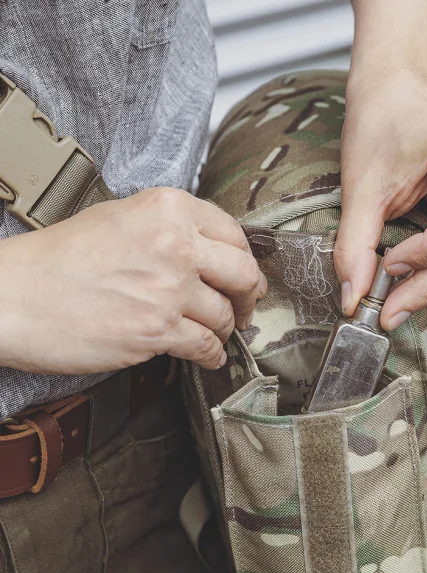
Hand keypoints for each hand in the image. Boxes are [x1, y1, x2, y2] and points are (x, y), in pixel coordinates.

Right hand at [0, 188, 265, 372]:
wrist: (14, 295)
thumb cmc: (58, 258)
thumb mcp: (118, 217)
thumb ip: (168, 228)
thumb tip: (206, 250)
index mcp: (168, 209)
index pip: (235, 233)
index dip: (244, 260)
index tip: (243, 275)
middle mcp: (176, 245)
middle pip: (244, 275)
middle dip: (249, 297)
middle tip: (245, 308)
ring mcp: (169, 290)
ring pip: (225, 316)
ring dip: (225, 330)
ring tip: (216, 333)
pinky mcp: (157, 331)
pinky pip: (206, 347)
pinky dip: (212, 356)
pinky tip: (208, 356)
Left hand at [334, 69, 426, 329]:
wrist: (396, 90)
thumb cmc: (379, 123)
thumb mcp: (360, 186)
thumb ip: (355, 244)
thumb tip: (353, 300)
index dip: (425, 256)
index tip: (386, 267)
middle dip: (425, 284)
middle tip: (387, 315)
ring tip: (393, 303)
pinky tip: (409, 280)